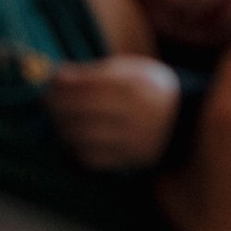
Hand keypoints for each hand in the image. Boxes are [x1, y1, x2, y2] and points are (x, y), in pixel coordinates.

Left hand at [44, 54, 179, 170]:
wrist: (183, 123)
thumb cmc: (151, 90)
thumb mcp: (131, 70)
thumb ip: (94, 72)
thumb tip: (57, 74)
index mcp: (134, 87)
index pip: (86, 88)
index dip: (61, 87)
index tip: (48, 84)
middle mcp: (132, 114)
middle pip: (81, 113)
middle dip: (57, 107)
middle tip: (47, 103)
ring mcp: (129, 140)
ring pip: (82, 137)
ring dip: (63, 128)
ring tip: (60, 120)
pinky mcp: (126, 160)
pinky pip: (91, 157)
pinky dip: (75, 148)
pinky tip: (74, 138)